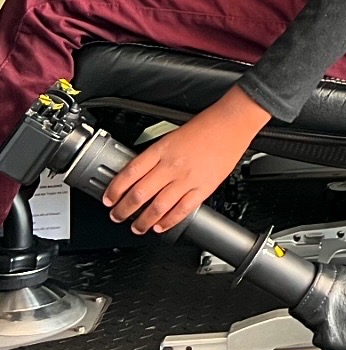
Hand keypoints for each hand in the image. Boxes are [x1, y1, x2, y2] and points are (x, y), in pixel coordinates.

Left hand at [102, 87, 269, 232]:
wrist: (233, 123)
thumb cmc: (206, 126)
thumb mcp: (172, 136)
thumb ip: (155, 156)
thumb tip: (137, 175)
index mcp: (162, 149)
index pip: (129, 173)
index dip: (114, 190)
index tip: (109, 199)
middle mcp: (172, 165)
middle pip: (139, 194)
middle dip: (123, 210)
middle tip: (117, 216)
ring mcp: (187, 179)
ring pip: (157, 207)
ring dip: (142, 221)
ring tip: (136, 226)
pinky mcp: (204, 188)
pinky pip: (182, 210)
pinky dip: (168, 221)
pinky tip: (161, 225)